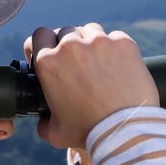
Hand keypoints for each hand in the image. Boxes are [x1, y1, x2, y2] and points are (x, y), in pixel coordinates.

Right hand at [24, 24, 159, 154]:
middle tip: (79, 63)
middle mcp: (70, 47)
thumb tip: (43, 120)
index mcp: (48, 63)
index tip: (50, 51)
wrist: (126, 130)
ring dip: (92, 43)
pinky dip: (116, 48)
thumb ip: (43, 123)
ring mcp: (98, 42)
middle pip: (65, 32)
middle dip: (70, 45)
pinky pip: (116, 38)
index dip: (44, 43)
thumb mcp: (55, 133)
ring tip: (100, 63)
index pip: (39, 35)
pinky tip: (120, 65)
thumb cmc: (89, 133)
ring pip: (90, 31)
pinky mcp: (123, 43)